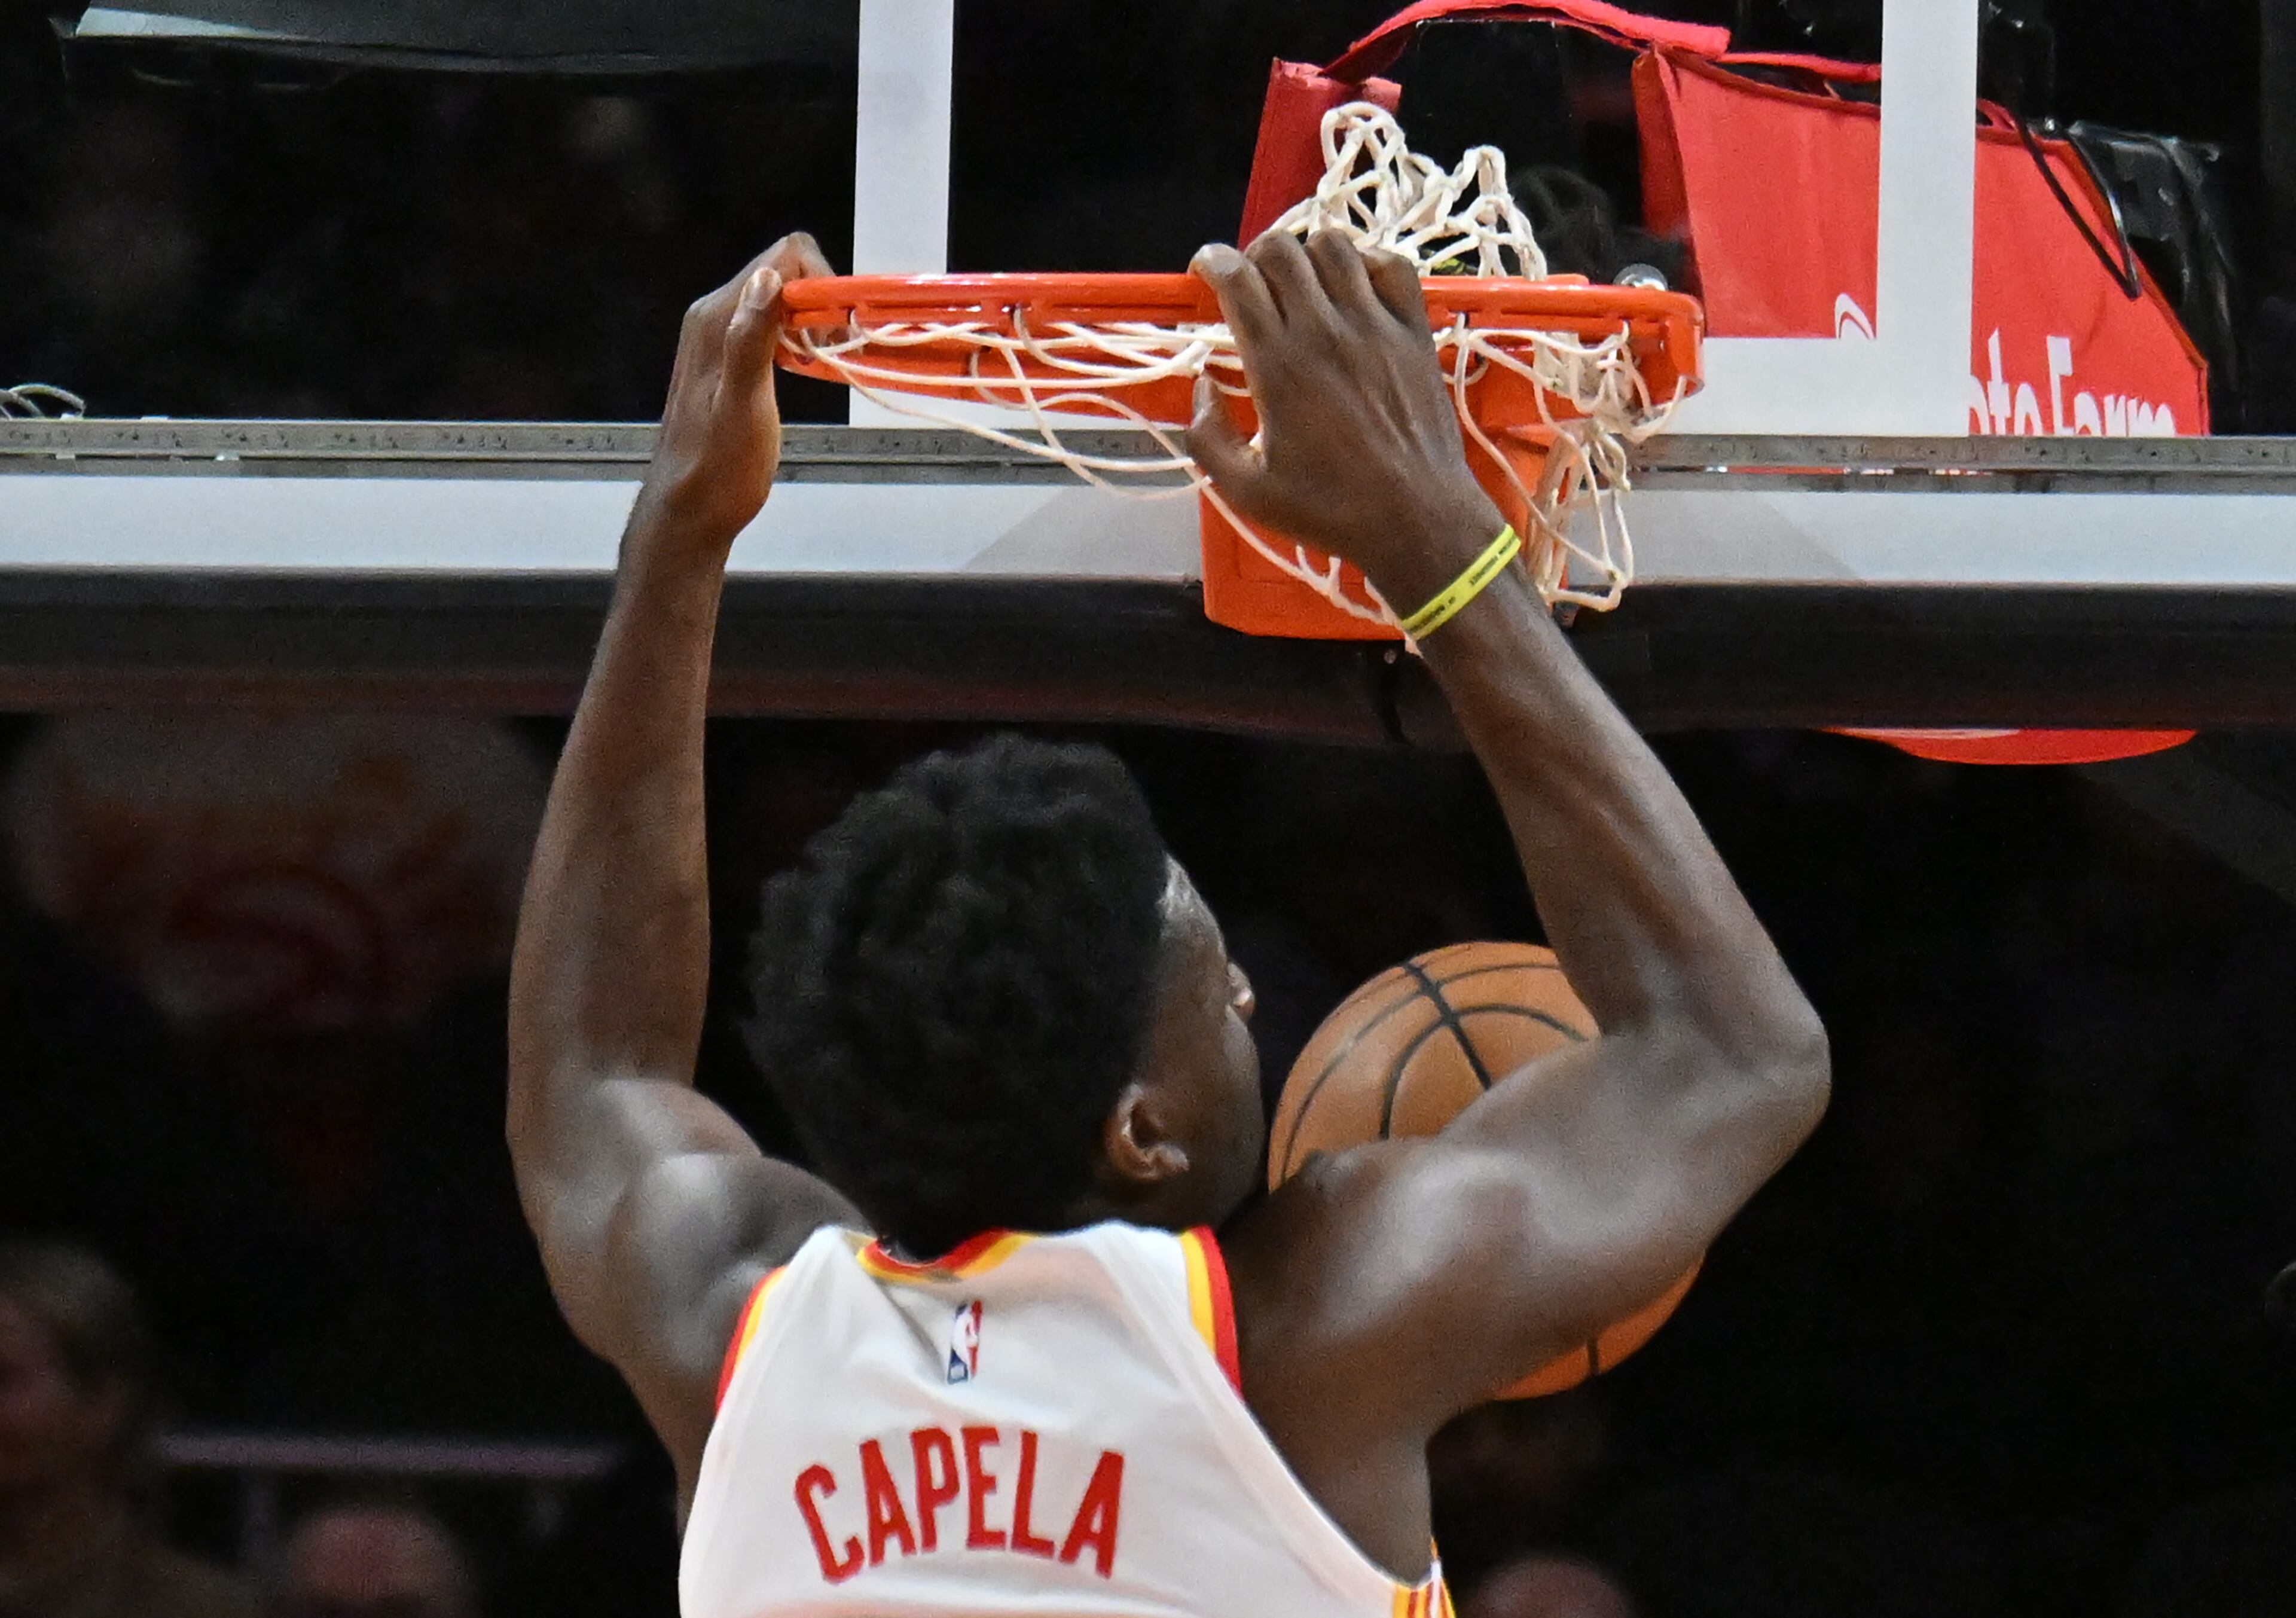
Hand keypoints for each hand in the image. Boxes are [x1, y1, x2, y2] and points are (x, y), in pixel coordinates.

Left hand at [632, 232, 834, 554]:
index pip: (782, 258)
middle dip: (821, 302)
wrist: (689, 510)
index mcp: (716, 319)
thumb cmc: (717, 470)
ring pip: (781, 299)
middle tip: (837, 349)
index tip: (839, 329)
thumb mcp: (741, 406)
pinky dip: (799, 338)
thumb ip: (750, 340)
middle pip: (784, 272)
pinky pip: (772, 325)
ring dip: (814, 321)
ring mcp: (720, 336)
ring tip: (824, 360)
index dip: (821, 284)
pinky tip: (805, 369)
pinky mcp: (730, 356)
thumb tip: (768, 279)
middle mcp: (714, 316)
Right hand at [1186, 231, 1507, 610]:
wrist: (1416, 519)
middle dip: (1254, 254)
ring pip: (1334, 244)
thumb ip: (1207, 438)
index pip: (1236, 278)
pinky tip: (1355, 284)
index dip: (1212, 261)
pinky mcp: (1414, 332)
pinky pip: (1391, 265)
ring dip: (1307, 251)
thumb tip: (1203, 389)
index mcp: (1278, 365)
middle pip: (1280, 248)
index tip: (1206, 272)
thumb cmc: (1331, 510)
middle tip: (1252, 282)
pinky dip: (1367, 259)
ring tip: (1301, 280)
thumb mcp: (1247, 491)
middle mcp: (1325, 332)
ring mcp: (1376, 325)